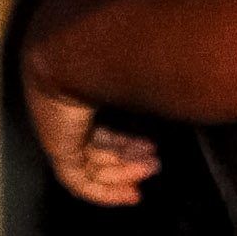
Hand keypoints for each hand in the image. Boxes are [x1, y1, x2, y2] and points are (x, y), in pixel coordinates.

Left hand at [20, 0, 160, 206]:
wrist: (78, 46)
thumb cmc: (112, 39)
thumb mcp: (134, 55)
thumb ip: (145, 69)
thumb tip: (180, 68)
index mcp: (75, 78)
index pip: (100, 114)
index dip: (126, 133)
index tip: (153, 143)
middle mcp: (62, 105)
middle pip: (97, 138)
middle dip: (127, 154)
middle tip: (155, 161)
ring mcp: (57, 126)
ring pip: (91, 160)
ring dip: (123, 171)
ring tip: (151, 171)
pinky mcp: (57, 146)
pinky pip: (79, 180)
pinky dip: (105, 192)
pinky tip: (131, 196)